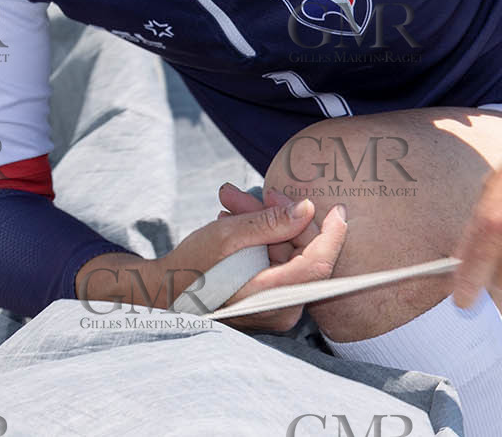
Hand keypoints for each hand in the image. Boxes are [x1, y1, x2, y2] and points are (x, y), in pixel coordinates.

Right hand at [176, 182, 347, 331]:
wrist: (163, 293)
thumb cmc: (190, 267)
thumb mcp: (226, 236)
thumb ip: (270, 223)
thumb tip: (307, 209)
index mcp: (272, 296)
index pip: (319, 264)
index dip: (332, 234)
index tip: (338, 207)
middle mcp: (281, 309)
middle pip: (300, 253)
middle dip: (280, 216)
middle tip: (250, 192)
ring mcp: (276, 308)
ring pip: (286, 254)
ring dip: (264, 224)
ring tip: (230, 201)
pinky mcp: (269, 302)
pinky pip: (277, 264)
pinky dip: (261, 240)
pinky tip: (236, 221)